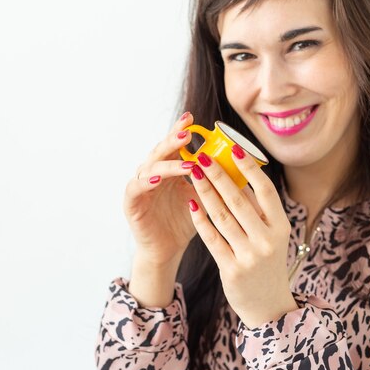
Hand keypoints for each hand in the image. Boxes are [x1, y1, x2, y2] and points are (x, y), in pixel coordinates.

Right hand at [123, 112, 198, 267]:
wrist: (167, 250)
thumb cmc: (185, 223)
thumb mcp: (202, 197)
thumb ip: (211, 180)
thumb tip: (238, 164)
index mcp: (169, 169)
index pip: (173, 145)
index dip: (180, 131)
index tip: (191, 119)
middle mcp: (152, 173)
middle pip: (160, 150)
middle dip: (173, 140)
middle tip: (187, 133)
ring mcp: (140, 186)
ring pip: (150, 167)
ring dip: (168, 163)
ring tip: (186, 161)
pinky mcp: (131, 203)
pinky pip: (136, 188)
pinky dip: (147, 181)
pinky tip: (159, 178)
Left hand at [187, 146, 297, 327]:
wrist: (268, 305)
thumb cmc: (267, 261)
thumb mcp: (272, 235)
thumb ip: (258, 211)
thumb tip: (237, 174)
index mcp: (281, 226)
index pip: (266, 191)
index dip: (249, 169)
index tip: (233, 149)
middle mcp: (268, 240)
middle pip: (238, 201)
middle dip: (218, 175)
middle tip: (202, 156)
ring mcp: (249, 256)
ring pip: (222, 216)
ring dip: (205, 192)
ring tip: (193, 173)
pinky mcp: (231, 269)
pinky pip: (211, 238)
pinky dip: (200, 219)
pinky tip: (190, 202)